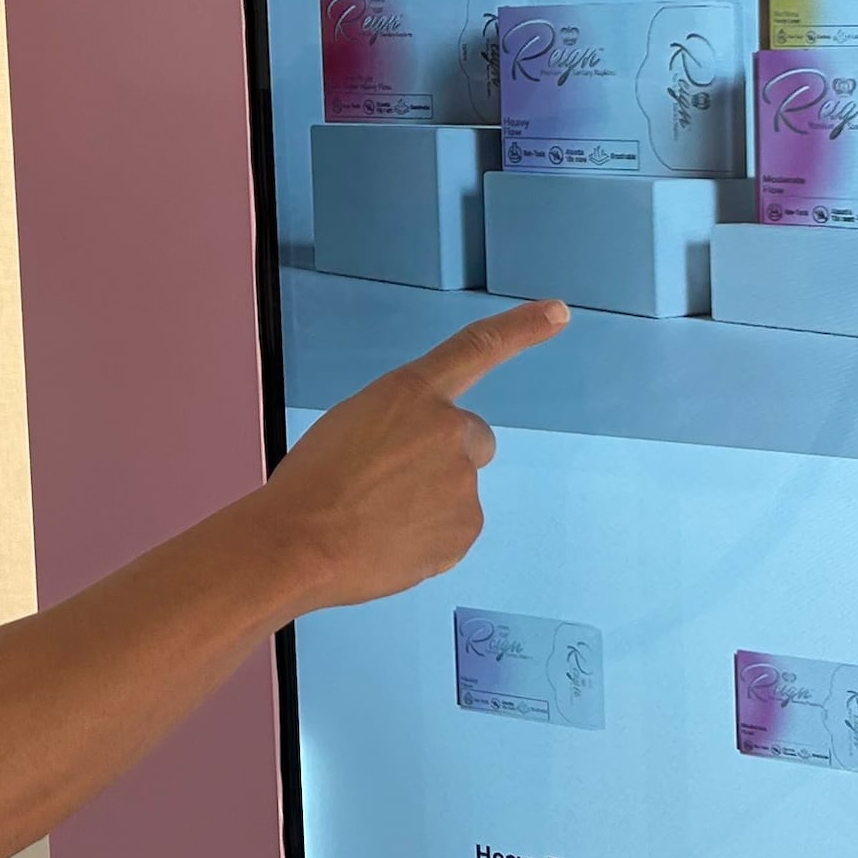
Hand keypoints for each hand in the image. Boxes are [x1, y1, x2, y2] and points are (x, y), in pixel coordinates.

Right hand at [259, 302, 569, 613]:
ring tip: (376, 519)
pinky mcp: (464, 529)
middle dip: (444, 458)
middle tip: (392, 484)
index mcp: (413, 392)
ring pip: (457, 490)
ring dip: (429, 501)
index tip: (559, 312)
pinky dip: (428, 538)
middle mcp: (450, 429)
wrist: (299, 545)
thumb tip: (418, 463)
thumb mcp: (351, 426)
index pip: (477, 348)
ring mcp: (463, 483)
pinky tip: (388, 543)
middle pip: (472, 439)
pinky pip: (453, 530)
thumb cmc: (310, 484)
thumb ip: (400, 428)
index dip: (522, 328)